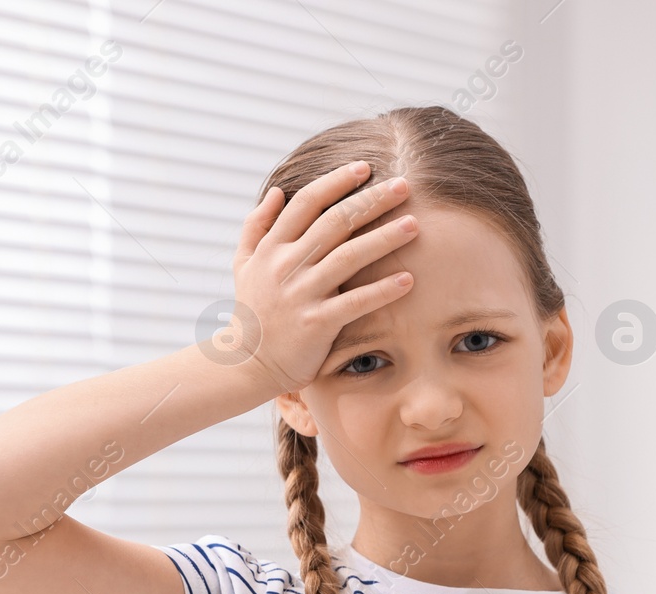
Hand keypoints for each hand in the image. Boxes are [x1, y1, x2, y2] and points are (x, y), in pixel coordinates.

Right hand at [214, 160, 416, 392]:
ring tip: (413, 224)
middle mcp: (287, 265)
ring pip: (349, 257)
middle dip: (371, 200)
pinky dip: (382, 290)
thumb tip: (278, 191)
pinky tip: (408, 279)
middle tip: (404, 185)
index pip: (308, 202)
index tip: (365, 168)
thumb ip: (257, 226)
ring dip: (384, 238)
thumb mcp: (242, 264)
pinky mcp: (316, 324)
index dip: (337, 181)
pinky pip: (355, 303)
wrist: (246, 363)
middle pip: (335, 222)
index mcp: (272, 247)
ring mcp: (301, 294)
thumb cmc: (252, 312)